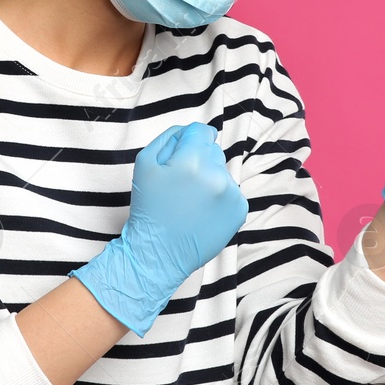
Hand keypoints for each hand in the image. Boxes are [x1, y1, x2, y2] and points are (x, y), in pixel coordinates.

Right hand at [73, 122, 248, 336]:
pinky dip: (219, 197)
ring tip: (191, 201)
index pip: (201, 131)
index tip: (180, 159)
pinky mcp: (240, 210)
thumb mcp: (145, 163)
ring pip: (222, 171)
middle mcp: (217, 175)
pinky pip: (231, 191)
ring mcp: (232, 194)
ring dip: (209, 179)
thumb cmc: (148, 207)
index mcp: (192, 161)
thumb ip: (169, 137)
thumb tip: (190, 131)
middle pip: (212, 150)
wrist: (158, 253)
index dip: (188, 142)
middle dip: (198, 161)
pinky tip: (202, 211)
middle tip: (181, 185)